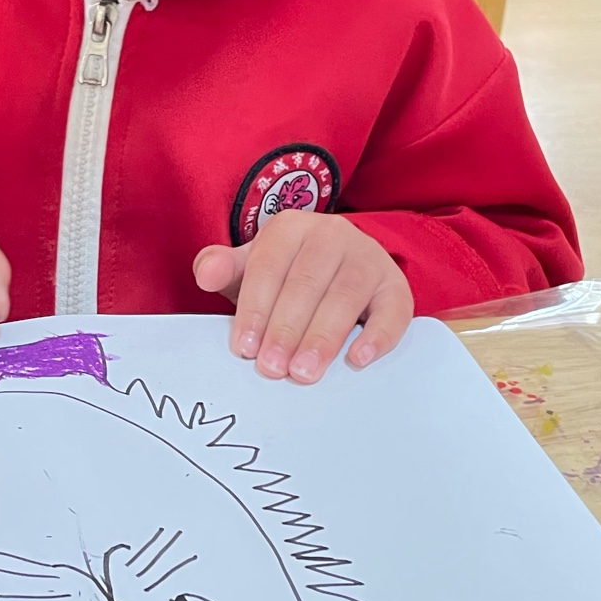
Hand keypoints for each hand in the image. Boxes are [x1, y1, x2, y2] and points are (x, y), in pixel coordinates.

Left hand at [194, 213, 412, 383]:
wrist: (339, 267)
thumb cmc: (287, 274)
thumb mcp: (252, 267)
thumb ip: (224, 269)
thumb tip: (205, 272)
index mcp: (291, 227)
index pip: (268, 267)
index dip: (255, 309)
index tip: (245, 348)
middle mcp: (332, 235)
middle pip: (306, 283)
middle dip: (287, 329)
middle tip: (272, 368)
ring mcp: (368, 258)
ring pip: (346, 297)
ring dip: (323, 337)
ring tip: (304, 372)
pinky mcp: (394, 286)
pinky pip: (392, 310)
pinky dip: (377, 336)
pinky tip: (357, 360)